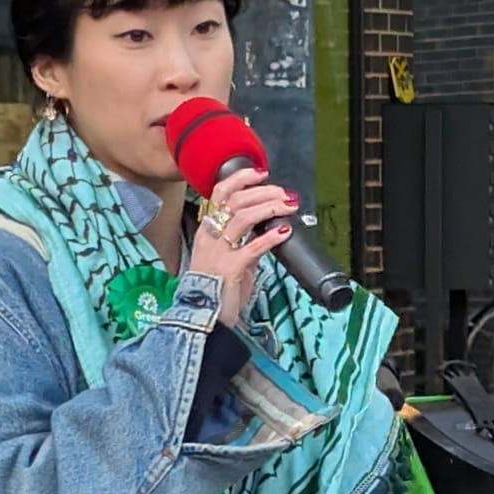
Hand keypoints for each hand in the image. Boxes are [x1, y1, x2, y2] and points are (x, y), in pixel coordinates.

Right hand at [196, 167, 298, 327]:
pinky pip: (253, 246)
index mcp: (207, 232)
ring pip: (243, 217)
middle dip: (264, 192)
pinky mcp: (230, 268)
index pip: (220, 194)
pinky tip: (285, 231)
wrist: (204, 320)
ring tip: (288, 207)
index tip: (261, 174)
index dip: (241, 179)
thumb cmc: (216, 294)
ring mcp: (218, 252)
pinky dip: (271, 236)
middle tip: (284, 194)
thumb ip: (244, 246)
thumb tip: (264, 232)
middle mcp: (210, 238)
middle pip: (236, 200)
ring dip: (270, 207)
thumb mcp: (228, 263)